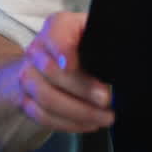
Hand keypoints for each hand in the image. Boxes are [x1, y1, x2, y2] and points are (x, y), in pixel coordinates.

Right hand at [14, 11, 114, 133]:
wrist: (48, 55)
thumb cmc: (81, 41)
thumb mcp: (93, 29)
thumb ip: (106, 36)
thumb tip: (125, 53)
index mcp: (56, 27)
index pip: (56, 37)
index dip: (64, 51)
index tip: (72, 65)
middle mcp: (37, 50)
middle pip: (52, 72)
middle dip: (81, 88)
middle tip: (106, 99)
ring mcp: (28, 75)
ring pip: (46, 98)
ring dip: (78, 112)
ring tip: (104, 117)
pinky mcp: (26, 99)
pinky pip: (43, 116)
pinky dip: (68, 123)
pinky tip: (89, 124)